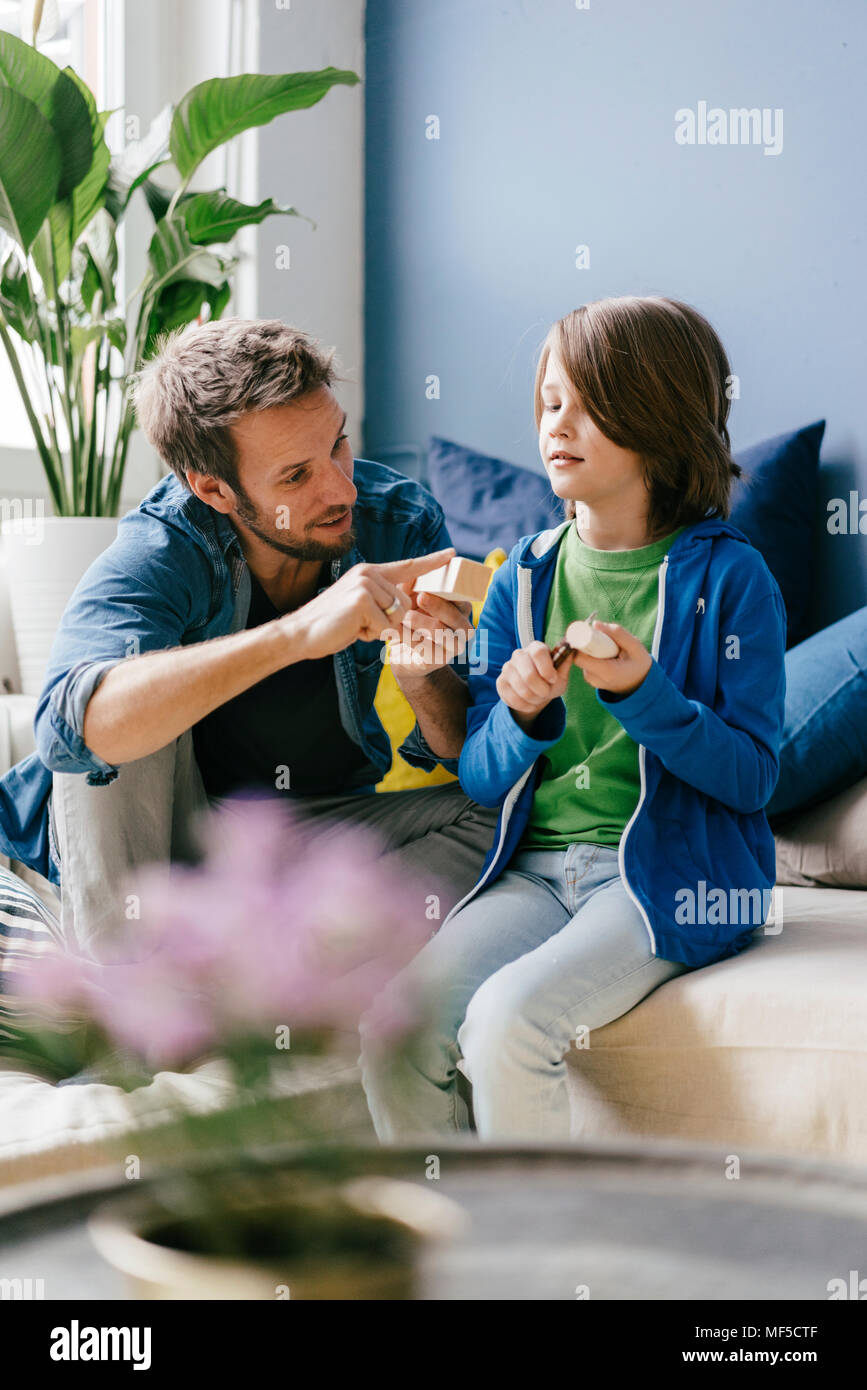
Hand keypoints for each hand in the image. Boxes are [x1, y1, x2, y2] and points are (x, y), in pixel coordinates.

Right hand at [280, 547, 455, 661]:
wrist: (300, 633)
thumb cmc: (331, 625)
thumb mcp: (361, 608)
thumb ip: (381, 601)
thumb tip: (406, 609)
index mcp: (369, 572)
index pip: (407, 566)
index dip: (432, 561)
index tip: (453, 553)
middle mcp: (369, 573)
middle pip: (405, 604)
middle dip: (389, 622)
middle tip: (360, 623)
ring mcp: (365, 584)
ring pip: (397, 616)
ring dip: (379, 629)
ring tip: (355, 625)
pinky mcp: (362, 599)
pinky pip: (385, 626)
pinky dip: (371, 635)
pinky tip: (352, 629)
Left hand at [388, 591, 474, 678]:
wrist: (403, 652)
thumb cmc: (411, 619)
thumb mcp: (409, 599)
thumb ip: (410, 585)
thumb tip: (412, 573)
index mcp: (461, 608)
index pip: (461, 597)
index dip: (448, 589)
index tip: (430, 584)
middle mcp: (463, 627)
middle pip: (456, 616)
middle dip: (437, 605)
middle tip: (420, 597)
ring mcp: (453, 646)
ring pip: (442, 632)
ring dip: (421, 622)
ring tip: (405, 616)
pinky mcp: (439, 660)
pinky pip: (427, 648)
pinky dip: (410, 638)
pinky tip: (398, 632)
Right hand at [496, 640, 579, 732]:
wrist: (535, 692)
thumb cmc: (550, 680)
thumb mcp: (561, 673)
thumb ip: (565, 662)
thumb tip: (571, 650)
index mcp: (536, 647)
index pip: (538, 652)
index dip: (547, 669)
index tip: (553, 679)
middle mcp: (519, 654)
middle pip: (529, 674)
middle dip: (542, 690)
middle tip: (546, 693)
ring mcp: (507, 668)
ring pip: (521, 689)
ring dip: (534, 699)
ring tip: (539, 698)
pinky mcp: (500, 682)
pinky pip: (512, 698)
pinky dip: (525, 705)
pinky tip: (530, 703)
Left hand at [571, 621, 651, 694]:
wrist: (639, 684)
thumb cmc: (638, 664)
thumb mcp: (635, 646)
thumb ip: (617, 633)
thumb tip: (595, 624)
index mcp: (607, 672)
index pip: (579, 656)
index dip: (580, 642)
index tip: (589, 632)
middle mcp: (595, 678)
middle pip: (579, 655)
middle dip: (587, 643)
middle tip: (603, 639)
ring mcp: (591, 680)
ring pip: (581, 657)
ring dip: (591, 649)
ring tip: (609, 650)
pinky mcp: (590, 678)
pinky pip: (585, 661)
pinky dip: (593, 655)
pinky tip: (606, 656)